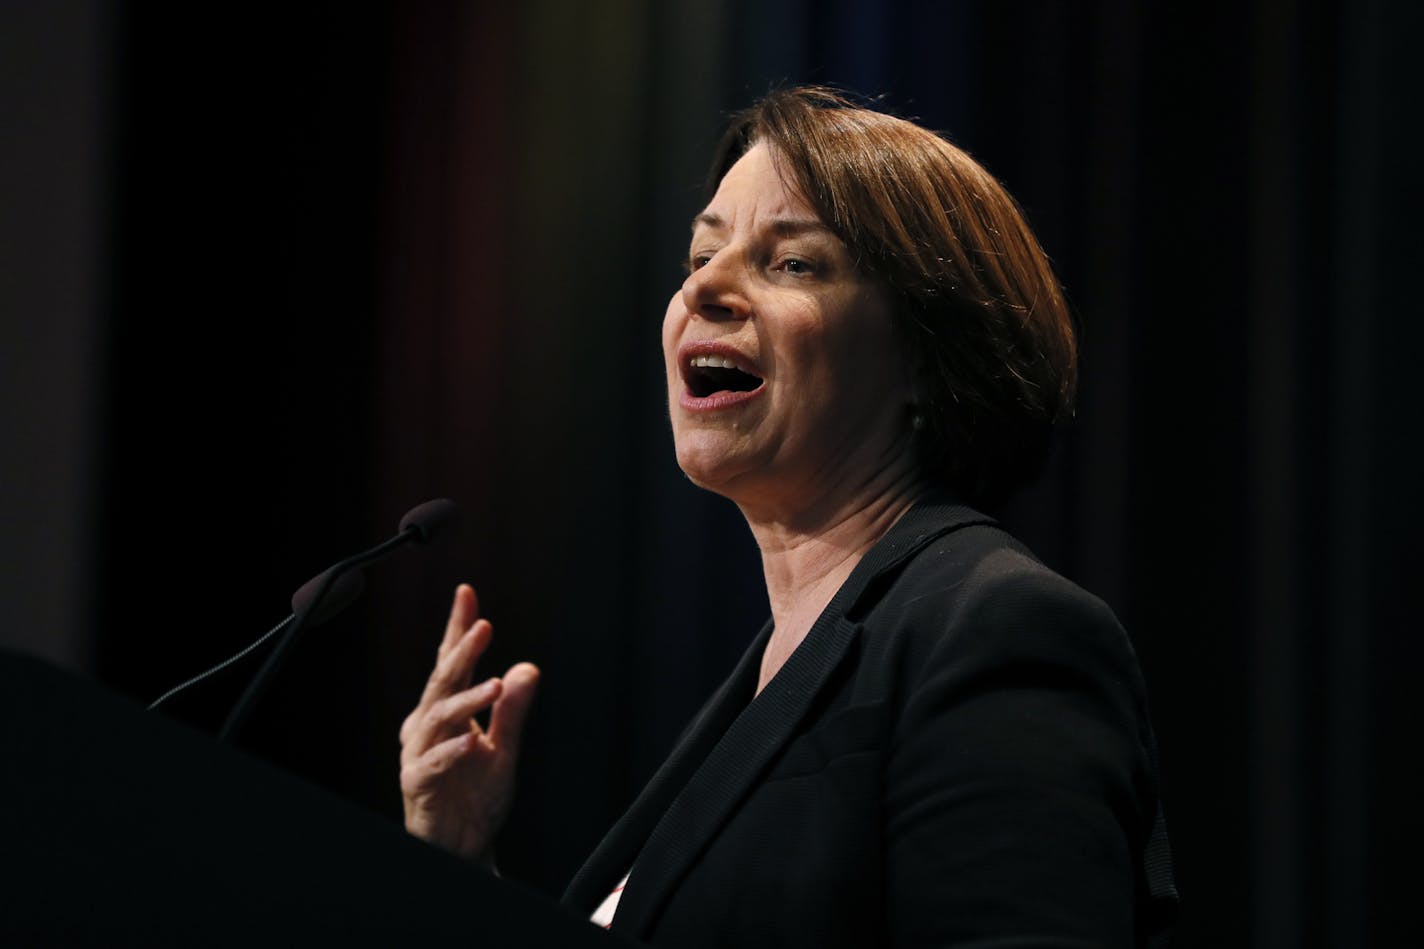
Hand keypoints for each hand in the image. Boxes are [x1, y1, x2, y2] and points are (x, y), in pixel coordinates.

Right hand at [399, 584, 539, 863]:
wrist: (463, 846)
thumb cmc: (476, 797)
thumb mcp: (506, 750)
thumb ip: (513, 711)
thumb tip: (527, 669)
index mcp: (447, 712)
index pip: (452, 663)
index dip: (458, 628)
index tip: (467, 593)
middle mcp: (427, 726)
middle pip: (443, 681)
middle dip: (461, 651)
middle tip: (483, 626)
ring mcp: (418, 753)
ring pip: (438, 717)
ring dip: (466, 700)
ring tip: (493, 686)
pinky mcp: (417, 783)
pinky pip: (434, 762)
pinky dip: (453, 750)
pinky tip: (473, 741)